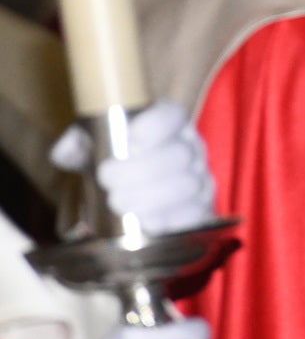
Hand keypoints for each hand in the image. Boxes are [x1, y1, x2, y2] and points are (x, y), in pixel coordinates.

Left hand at [52, 101, 216, 234]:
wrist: (127, 197)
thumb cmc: (112, 165)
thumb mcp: (91, 147)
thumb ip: (77, 144)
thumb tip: (69, 151)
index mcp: (167, 124)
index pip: (172, 115)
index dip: (155, 126)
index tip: (128, 140)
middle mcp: (189, 148)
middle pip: (179, 154)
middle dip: (141, 169)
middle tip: (108, 180)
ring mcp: (199, 179)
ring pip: (188, 185)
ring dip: (151, 197)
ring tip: (119, 204)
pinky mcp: (201, 210)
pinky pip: (195, 214)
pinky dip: (170, 220)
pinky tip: (146, 222)